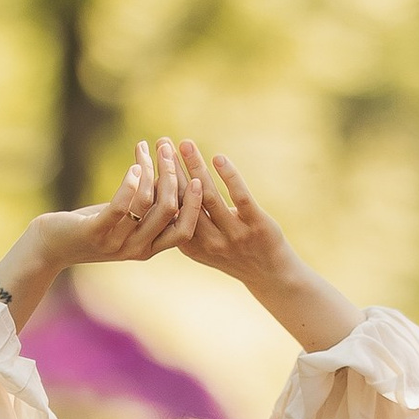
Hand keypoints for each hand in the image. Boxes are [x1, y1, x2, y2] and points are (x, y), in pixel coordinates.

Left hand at [0, 138, 203, 327]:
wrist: (50, 247)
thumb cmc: (89, 228)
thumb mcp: (123, 220)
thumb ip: (146, 207)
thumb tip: (168, 177)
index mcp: (148, 248)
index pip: (184, 229)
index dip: (194, 203)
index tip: (198, 175)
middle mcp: (136, 248)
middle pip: (169, 211)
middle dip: (173, 175)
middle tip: (169, 148)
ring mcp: (116, 243)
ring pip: (147, 203)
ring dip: (149, 169)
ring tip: (145, 147)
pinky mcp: (95, 233)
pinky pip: (121, 207)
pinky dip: (130, 183)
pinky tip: (133, 164)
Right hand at [169, 144, 290, 285]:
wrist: (270, 274)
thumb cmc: (233, 252)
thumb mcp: (205, 244)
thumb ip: (187, 222)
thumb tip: (165, 189)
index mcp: (192, 246)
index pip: (170, 212)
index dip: (158, 185)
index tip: (148, 159)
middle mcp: (210, 243)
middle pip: (185, 201)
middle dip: (172, 170)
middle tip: (162, 143)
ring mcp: (234, 235)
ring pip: (209, 196)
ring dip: (196, 167)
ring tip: (185, 144)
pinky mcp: (256, 226)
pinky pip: (240, 198)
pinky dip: (229, 176)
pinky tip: (218, 158)